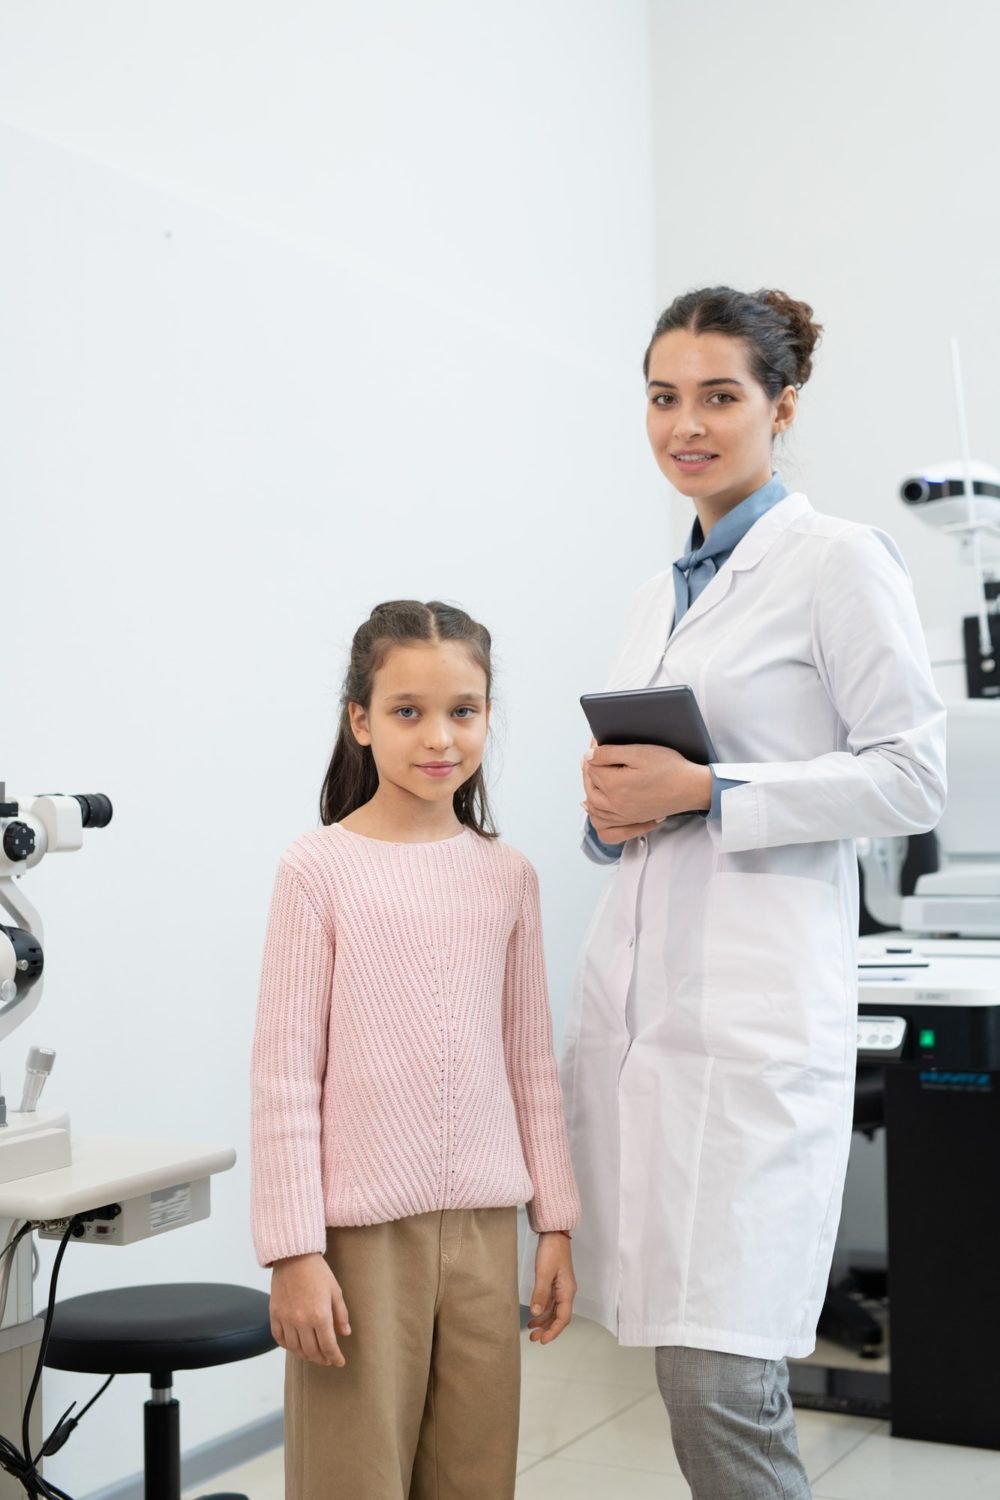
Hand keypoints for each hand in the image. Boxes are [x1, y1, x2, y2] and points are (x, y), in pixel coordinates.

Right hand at [270, 1252, 350, 1366]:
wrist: (293, 1256)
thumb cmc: (317, 1272)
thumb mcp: (335, 1291)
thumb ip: (341, 1315)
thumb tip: (345, 1334)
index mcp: (320, 1315)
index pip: (328, 1346)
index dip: (335, 1357)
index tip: (339, 1362)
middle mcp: (301, 1321)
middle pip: (311, 1351)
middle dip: (321, 1358)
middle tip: (327, 1359)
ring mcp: (286, 1319)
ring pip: (295, 1348)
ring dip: (305, 1355)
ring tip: (313, 1354)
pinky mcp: (274, 1314)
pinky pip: (279, 1338)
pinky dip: (287, 1346)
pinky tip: (295, 1345)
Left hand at [527, 1234, 575, 1343]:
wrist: (554, 1232)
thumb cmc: (552, 1250)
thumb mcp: (543, 1273)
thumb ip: (540, 1294)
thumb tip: (536, 1313)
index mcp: (567, 1292)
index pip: (563, 1318)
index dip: (553, 1331)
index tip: (543, 1341)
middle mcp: (566, 1292)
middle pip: (559, 1316)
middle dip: (548, 1329)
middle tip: (534, 1338)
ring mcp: (561, 1287)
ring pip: (554, 1310)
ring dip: (544, 1320)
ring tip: (531, 1329)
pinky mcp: (555, 1281)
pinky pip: (550, 1301)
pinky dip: (543, 1309)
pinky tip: (534, 1313)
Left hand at [582, 743, 710, 840]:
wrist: (691, 788)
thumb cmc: (670, 768)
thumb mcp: (639, 752)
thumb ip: (609, 753)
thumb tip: (588, 756)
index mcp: (615, 785)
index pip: (592, 768)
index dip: (593, 752)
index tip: (597, 741)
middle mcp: (615, 804)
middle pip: (590, 787)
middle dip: (588, 770)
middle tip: (592, 757)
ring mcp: (623, 815)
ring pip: (593, 807)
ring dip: (589, 791)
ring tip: (592, 777)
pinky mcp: (631, 820)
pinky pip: (605, 825)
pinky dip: (596, 815)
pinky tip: (593, 806)